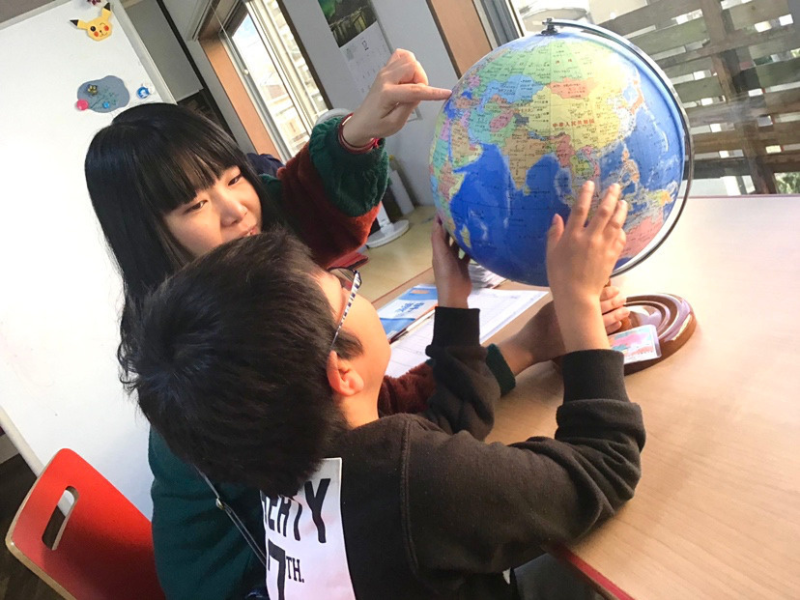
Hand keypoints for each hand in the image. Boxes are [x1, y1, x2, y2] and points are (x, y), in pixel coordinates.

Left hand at [343, 49, 450, 145]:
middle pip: (413, 67)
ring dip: (416, 73)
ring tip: (412, 87)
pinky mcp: (386, 69)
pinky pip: (401, 55)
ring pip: (409, 59)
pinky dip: (410, 62)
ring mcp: (385, 70)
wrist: (362, 121)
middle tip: (419, 95)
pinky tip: (409, 76)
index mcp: (387, 94)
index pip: (415, 90)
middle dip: (422, 80)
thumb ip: (408, 107)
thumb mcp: (395, 124)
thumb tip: (421, 94)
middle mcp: (385, 78)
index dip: (433, 92)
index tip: (447, 94)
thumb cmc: (378, 125)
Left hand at [431, 217, 470, 308]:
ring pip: (457, 244)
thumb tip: (439, 221)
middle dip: (452, 225)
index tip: (445, 207)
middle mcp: (445, 253)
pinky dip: (470, 248)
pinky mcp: (463, 266)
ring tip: (470, 223)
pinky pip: (466, 254)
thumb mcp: (441, 255)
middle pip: (447, 236)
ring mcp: (454, 260)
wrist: (455, 294)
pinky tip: (477, 241)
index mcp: (438, 250)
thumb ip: (439, 239)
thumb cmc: (447, 274)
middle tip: (461, 212)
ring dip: (462, 235)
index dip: (440, 220)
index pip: (437, 231)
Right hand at [496, 286, 627, 374]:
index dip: (606, 292)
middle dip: (614, 303)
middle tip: (623, 298)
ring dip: (616, 316)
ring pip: (604, 322)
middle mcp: (577, 318)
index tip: (615, 289)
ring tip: (625, 310)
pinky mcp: (582, 343)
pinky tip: (618, 325)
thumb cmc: (538, 324)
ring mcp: (580, 332)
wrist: (532, 345)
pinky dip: (610, 330)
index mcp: (569, 306)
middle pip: (601, 308)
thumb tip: (581, 290)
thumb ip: (565, 299)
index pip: (592, 296)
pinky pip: (600, 336)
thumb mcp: (549, 306)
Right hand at [546, 182, 627, 351]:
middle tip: (615, 186)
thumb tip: (558, 217)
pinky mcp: (612, 256)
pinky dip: (622, 230)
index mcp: (573, 236)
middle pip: (603, 211)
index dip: (586, 194)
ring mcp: (603, 246)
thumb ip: (554, 234)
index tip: (591, 183)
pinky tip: (622, 225)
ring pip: (616, 223)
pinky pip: (620, 238)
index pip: (581, 209)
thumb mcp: (551, 254)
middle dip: (610, 196)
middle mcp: (590, 238)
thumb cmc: (559, 275)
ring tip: (623, 201)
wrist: (577, 295)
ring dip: (621, 210)